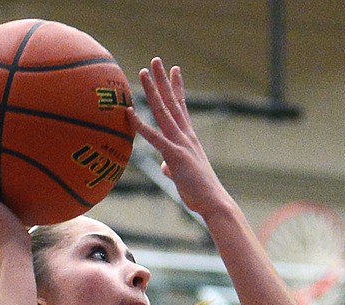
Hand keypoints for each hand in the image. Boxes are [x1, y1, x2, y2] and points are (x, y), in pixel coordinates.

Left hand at [127, 58, 228, 217]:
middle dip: (163, 80)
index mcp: (190, 139)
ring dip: (152, 91)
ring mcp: (181, 144)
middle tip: (156, 61)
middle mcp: (186, 136)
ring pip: (163, 111)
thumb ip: (172, 167)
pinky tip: (130, 112)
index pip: (182, 107)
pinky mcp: (175, 156)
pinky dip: (140, 124)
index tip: (174, 70)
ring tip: (143, 72)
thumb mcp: (184, 176)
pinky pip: (154, 137)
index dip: (177, 87)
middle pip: (172, 102)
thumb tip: (164, 166)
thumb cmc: (201, 193)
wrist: (214, 203)